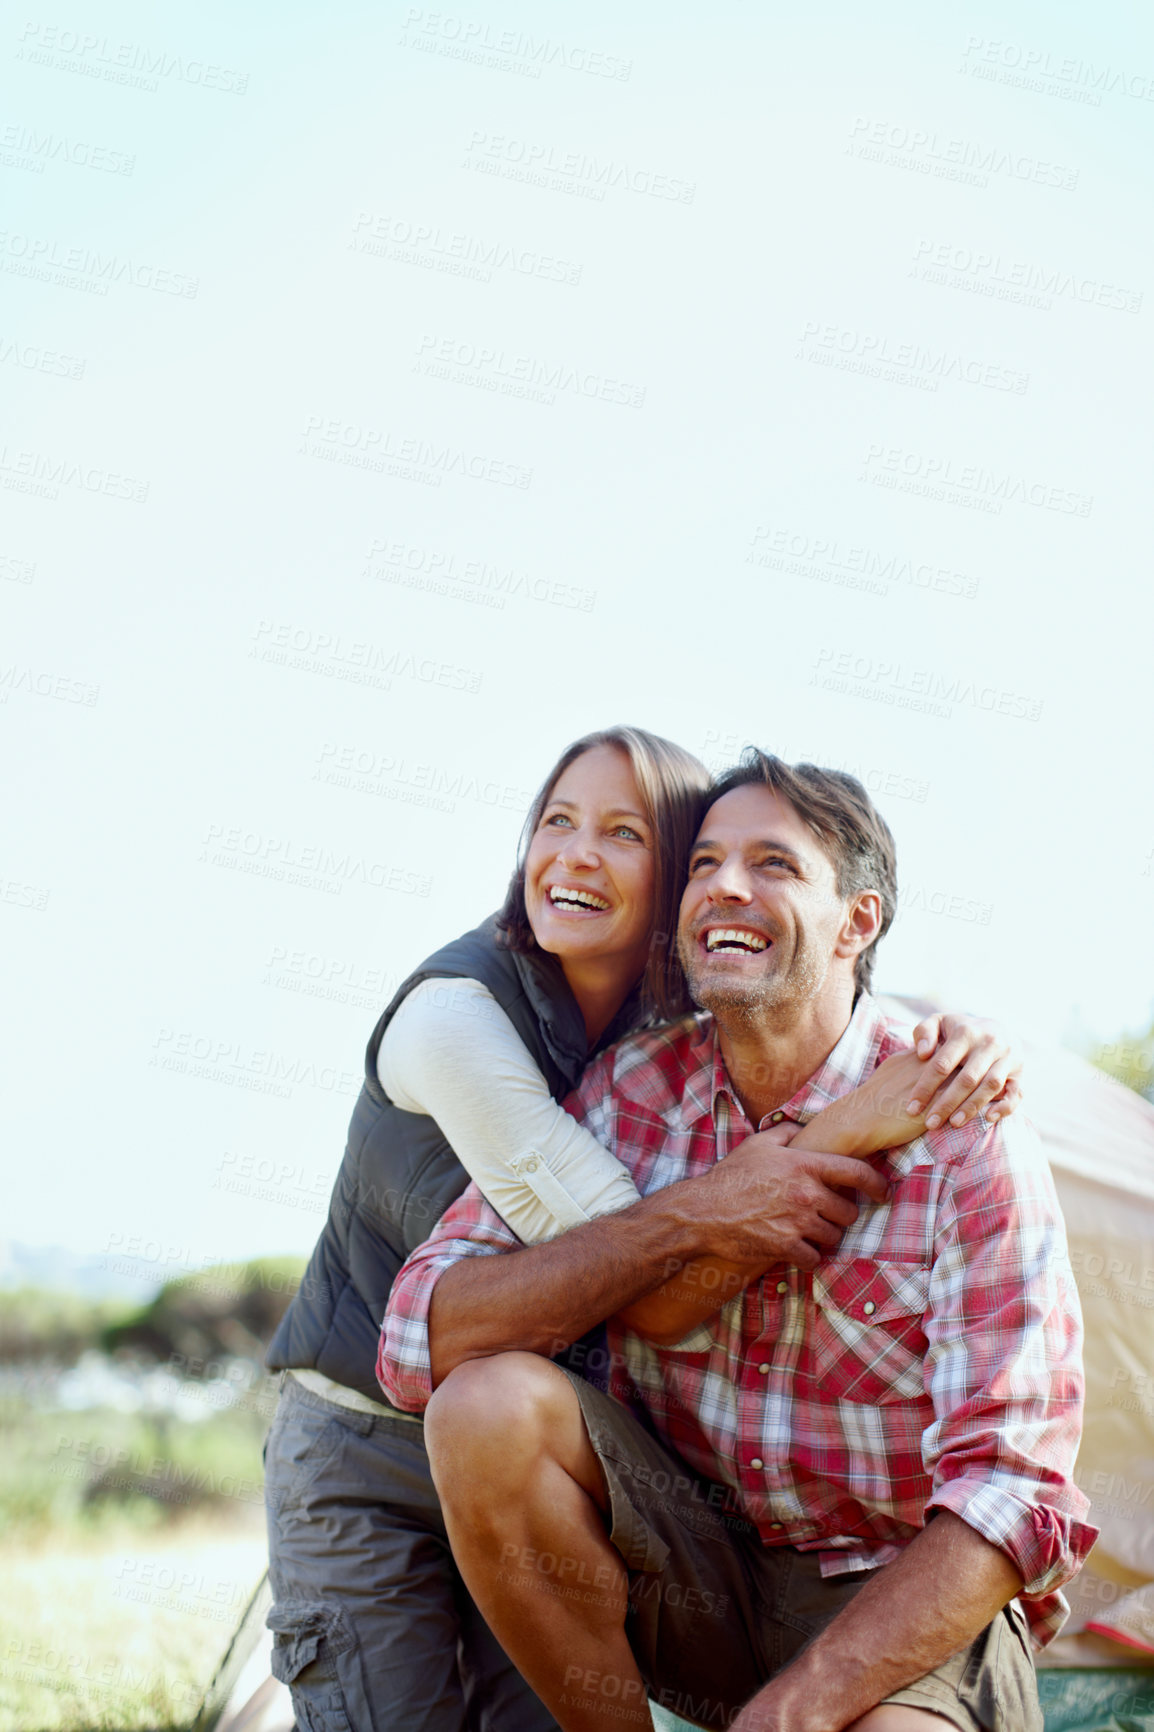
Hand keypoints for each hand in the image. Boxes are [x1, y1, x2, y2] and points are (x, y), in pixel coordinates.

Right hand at [688, 1126, 888, 1271]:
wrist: (703, 1211)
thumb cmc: (731, 1176)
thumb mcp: (758, 1144)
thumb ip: (788, 1132)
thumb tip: (806, 1128)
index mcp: (804, 1165)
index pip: (857, 1172)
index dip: (877, 1183)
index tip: (882, 1191)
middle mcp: (806, 1194)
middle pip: (849, 1212)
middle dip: (840, 1214)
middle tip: (825, 1214)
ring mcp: (797, 1222)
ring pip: (834, 1237)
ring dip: (825, 1236)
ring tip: (808, 1231)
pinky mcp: (786, 1247)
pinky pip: (814, 1258)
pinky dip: (809, 1257)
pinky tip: (797, 1249)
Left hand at [908, 1013, 1021, 1128]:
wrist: (996, 1028)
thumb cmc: (958, 1030)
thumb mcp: (938, 1022)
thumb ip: (924, 1032)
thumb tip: (923, 1053)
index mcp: (965, 1033)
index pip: (942, 1064)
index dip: (926, 1087)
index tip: (912, 1107)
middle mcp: (989, 1044)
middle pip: (967, 1078)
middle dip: (947, 1103)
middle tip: (931, 1123)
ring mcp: (1007, 1058)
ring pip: (990, 1085)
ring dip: (972, 1107)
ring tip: (953, 1124)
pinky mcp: (1019, 1073)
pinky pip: (1016, 1092)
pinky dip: (1005, 1106)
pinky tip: (988, 1118)